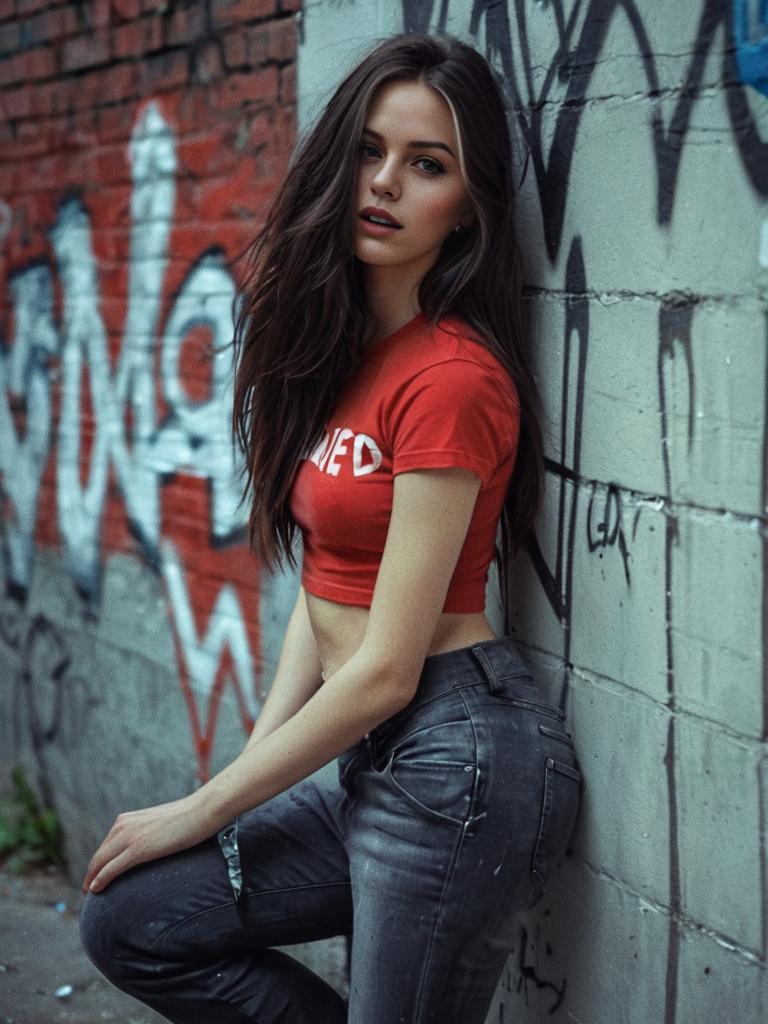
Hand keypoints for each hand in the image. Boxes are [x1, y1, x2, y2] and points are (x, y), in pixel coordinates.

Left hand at [81, 792, 214, 893]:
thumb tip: (147, 846)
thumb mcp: (158, 824)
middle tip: (88, 889)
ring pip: (100, 863)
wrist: (200, 811)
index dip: (98, 862)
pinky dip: (100, 880)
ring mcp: (129, 837)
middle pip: (99, 855)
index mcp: (126, 819)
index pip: (105, 846)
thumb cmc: (186, 818)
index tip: (95, 875)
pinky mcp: (137, 850)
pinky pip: (111, 869)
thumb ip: (146, 833)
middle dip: (91, 873)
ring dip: (92, 879)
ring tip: (90, 892)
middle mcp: (122, 826)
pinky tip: (94, 890)